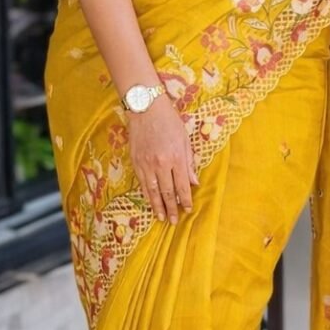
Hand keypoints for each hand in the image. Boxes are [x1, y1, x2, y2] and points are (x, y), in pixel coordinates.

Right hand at [126, 92, 197, 224]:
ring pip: (152, 191)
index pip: (182, 186)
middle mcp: (161, 164)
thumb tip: (194, 182)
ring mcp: (146, 164)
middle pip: (167, 192)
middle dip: (171, 208)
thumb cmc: (168, 121)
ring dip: (157, 206)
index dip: (185, 200)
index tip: (188, 210)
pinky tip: (150, 202)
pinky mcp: (136, 162)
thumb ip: (189, 162)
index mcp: (176, 158)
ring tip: (160, 217)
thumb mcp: (184, 139)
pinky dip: (146, 194)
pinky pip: (142, 183)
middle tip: (173, 221)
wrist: (145, 108)